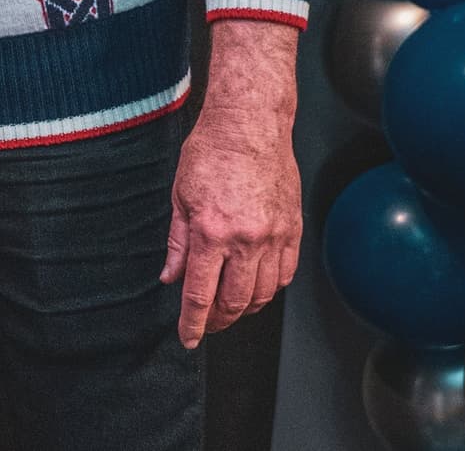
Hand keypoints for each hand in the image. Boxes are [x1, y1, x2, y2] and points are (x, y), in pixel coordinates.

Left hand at [161, 20, 301, 345]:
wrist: (250, 126)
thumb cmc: (210, 153)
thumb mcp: (179, 195)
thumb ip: (176, 242)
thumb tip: (170, 276)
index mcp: (210, 232)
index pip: (200, 293)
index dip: (192, 322)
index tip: (188, 338)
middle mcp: (245, 240)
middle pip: (235, 302)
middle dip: (218, 321)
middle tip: (207, 325)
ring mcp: (274, 238)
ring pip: (263, 294)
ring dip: (245, 308)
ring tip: (229, 307)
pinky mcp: (293, 231)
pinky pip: (285, 275)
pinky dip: (270, 289)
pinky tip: (256, 286)